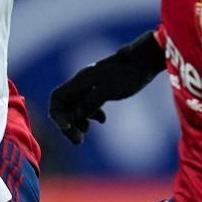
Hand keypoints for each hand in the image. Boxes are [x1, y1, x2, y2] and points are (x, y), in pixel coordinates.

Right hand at [48, 31, 165, 143]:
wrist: (144, 61)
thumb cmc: (128, 74)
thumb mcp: (108, 90)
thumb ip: (90, 103)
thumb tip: (76, 116)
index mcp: (80, 80)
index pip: (57, 98)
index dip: (58, 115)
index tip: (68, 129)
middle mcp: (82, 84)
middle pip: (65, 106)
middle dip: (68, 124)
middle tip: (77, 141)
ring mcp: (91, 87)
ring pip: (76, 108)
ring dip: (78, 122)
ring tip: (84, 135)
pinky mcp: (101, 89)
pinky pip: (88, 106)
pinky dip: (91, 115)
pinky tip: (102, 120)